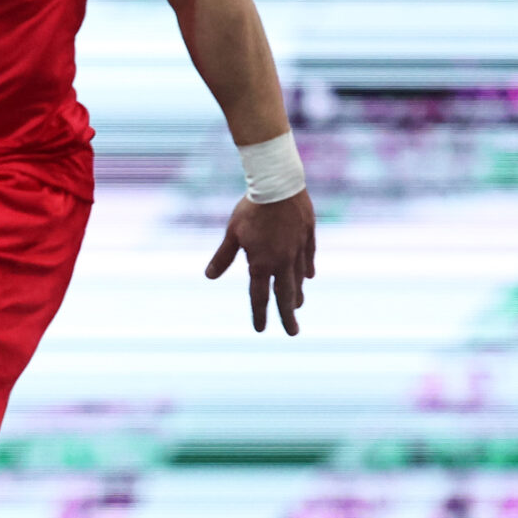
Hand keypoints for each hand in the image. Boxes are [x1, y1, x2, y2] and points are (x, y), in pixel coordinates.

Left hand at [205, 189, 316, 334]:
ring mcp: (297, 250)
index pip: (259, 297)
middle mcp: (282, 262)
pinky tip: (308, 277)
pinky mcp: (308, 236)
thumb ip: (223, 257)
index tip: (261, 329)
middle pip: (285, 295)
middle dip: (287, 316)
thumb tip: (209, 276)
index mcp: (261, 264)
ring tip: (297, 307)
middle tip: (293, 332)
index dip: (259, 314)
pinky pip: (308, 259)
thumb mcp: (233, 233)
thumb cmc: (251, 209)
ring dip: (297, 295)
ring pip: (298, 279)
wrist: (278, 185)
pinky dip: (306, 270)